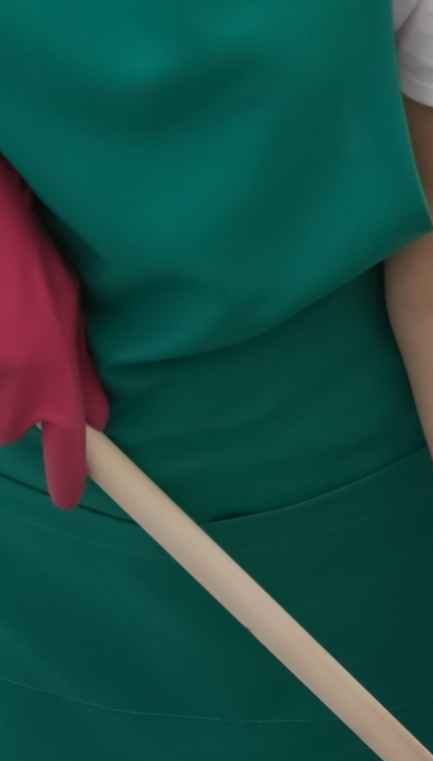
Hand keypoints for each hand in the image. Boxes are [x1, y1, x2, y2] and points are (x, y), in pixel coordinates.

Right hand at [0, 156, 109, 508]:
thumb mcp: (73, 315)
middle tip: (13, 372)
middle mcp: (15, 385)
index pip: (68, 451)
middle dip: (9, 414)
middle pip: (6, 432)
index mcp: (56, 378)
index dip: (67, 478)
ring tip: (2, 349)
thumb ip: (81, 371)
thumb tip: (96, 419)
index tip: (67, 498)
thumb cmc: (33, 262)